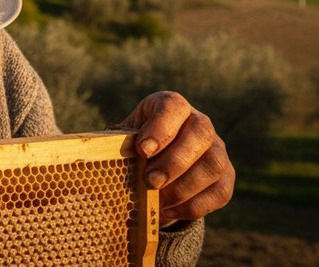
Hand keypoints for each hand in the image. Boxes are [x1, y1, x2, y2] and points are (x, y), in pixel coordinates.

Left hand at [119, 91, 234, 226]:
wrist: (157, 166)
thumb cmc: (134, 149)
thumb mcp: (122, 141)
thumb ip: (114, 147)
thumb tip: (92, 163)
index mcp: (171, 106)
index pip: (173, 106)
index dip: (160, 127)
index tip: (142, 150)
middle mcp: (199, 122)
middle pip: (200, 133)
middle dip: (174, 161)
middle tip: (150, 182)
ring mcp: (217, 149)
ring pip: (213, 164)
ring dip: (184, 187)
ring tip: (157, 202)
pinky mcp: (226, 176)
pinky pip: (220, 191)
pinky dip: (193, 206)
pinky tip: (169, 211)